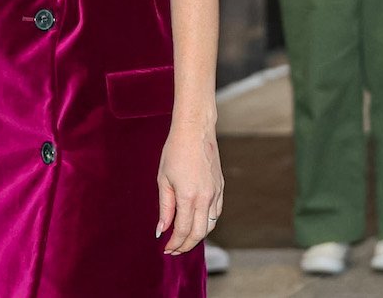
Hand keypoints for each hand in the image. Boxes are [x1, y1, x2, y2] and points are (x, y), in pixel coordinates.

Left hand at [156, 122, 223, 254]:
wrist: (195, 131)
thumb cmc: (175, 151)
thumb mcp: (163, 179)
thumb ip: (165, 207)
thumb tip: (162, 230)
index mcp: (189, 196)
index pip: (183, 230)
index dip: (175, 243)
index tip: (166, 249)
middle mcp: (206, 198)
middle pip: (199, 234)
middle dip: (186, 246)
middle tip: (174, 250)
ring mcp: (216, 193)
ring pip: (209, 225)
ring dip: (197, 236)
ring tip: (183, 239)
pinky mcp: (220, 187)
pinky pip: (216, 213)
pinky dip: (206, 223)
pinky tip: (196, 223)